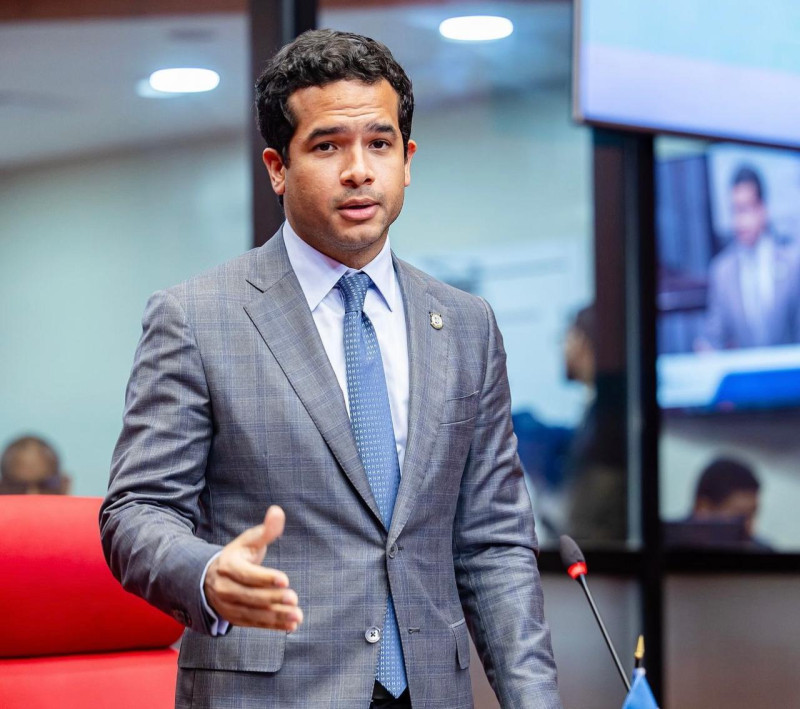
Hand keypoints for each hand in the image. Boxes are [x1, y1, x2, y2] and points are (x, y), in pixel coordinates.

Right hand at [204, 505, 302, 630]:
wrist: (212, 578)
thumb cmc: (238, 556)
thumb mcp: (248, 540)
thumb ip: (266, 529)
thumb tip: (278, 511)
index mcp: (227, 566)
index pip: (247, 574)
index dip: (265, 578)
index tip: (285, 580)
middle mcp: (224, 588)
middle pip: (250, 596)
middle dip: (273, 599)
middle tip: (294, 598)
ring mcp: (228, 606)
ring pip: (253, 613)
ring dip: (276, 616)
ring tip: (297, 615)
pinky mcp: (235, 618)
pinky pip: (254, 624)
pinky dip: (273, 626)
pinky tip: (291, 625)